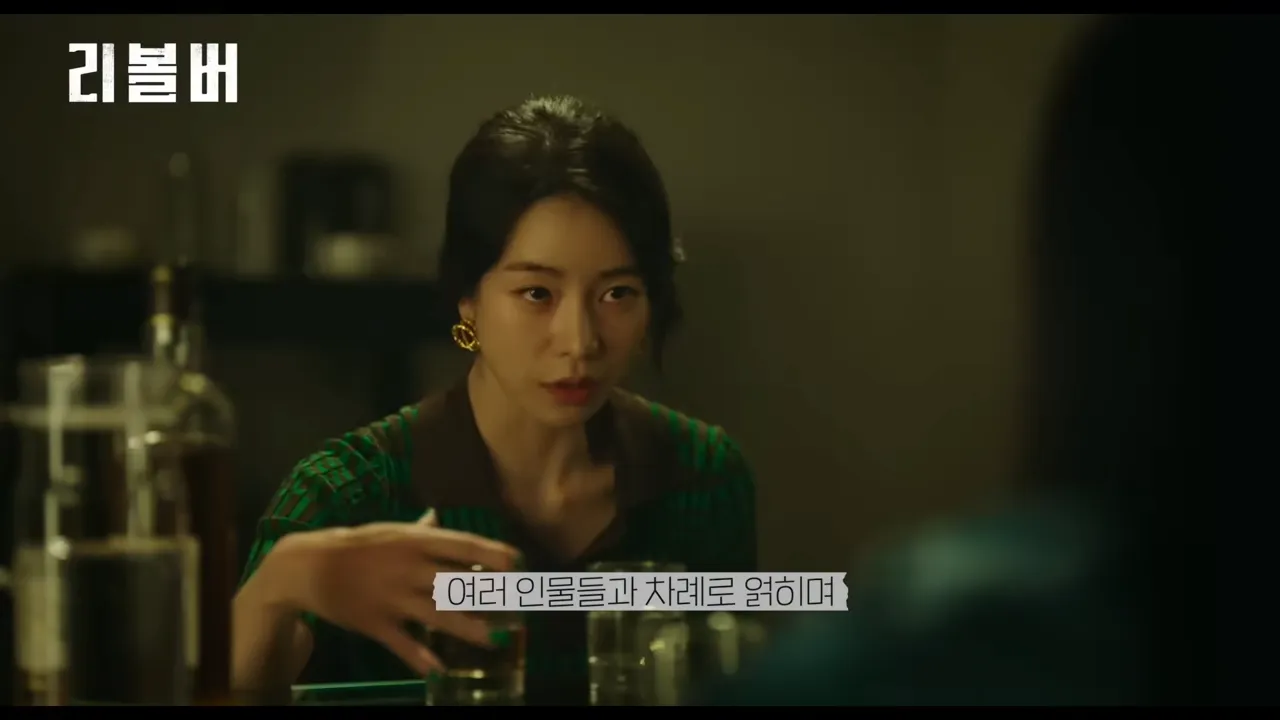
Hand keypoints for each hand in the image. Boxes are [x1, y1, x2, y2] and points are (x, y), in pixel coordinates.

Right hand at [270, 511, 519, 673]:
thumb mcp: (390, 531)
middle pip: (457, 582)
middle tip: (517, 605)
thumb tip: (439, 518)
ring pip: (437, 615)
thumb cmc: (356, 545)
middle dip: (488, 595)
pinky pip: (403, 643)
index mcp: (415, 541)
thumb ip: (420, 529)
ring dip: (468, 628)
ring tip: (494, 640)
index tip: (518, 563)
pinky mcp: (375, 623)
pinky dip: (421, 658)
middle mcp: (409, 567)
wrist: (308, 567)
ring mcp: (393, 597)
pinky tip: (440, 671)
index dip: (493, 553)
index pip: (463, 545)